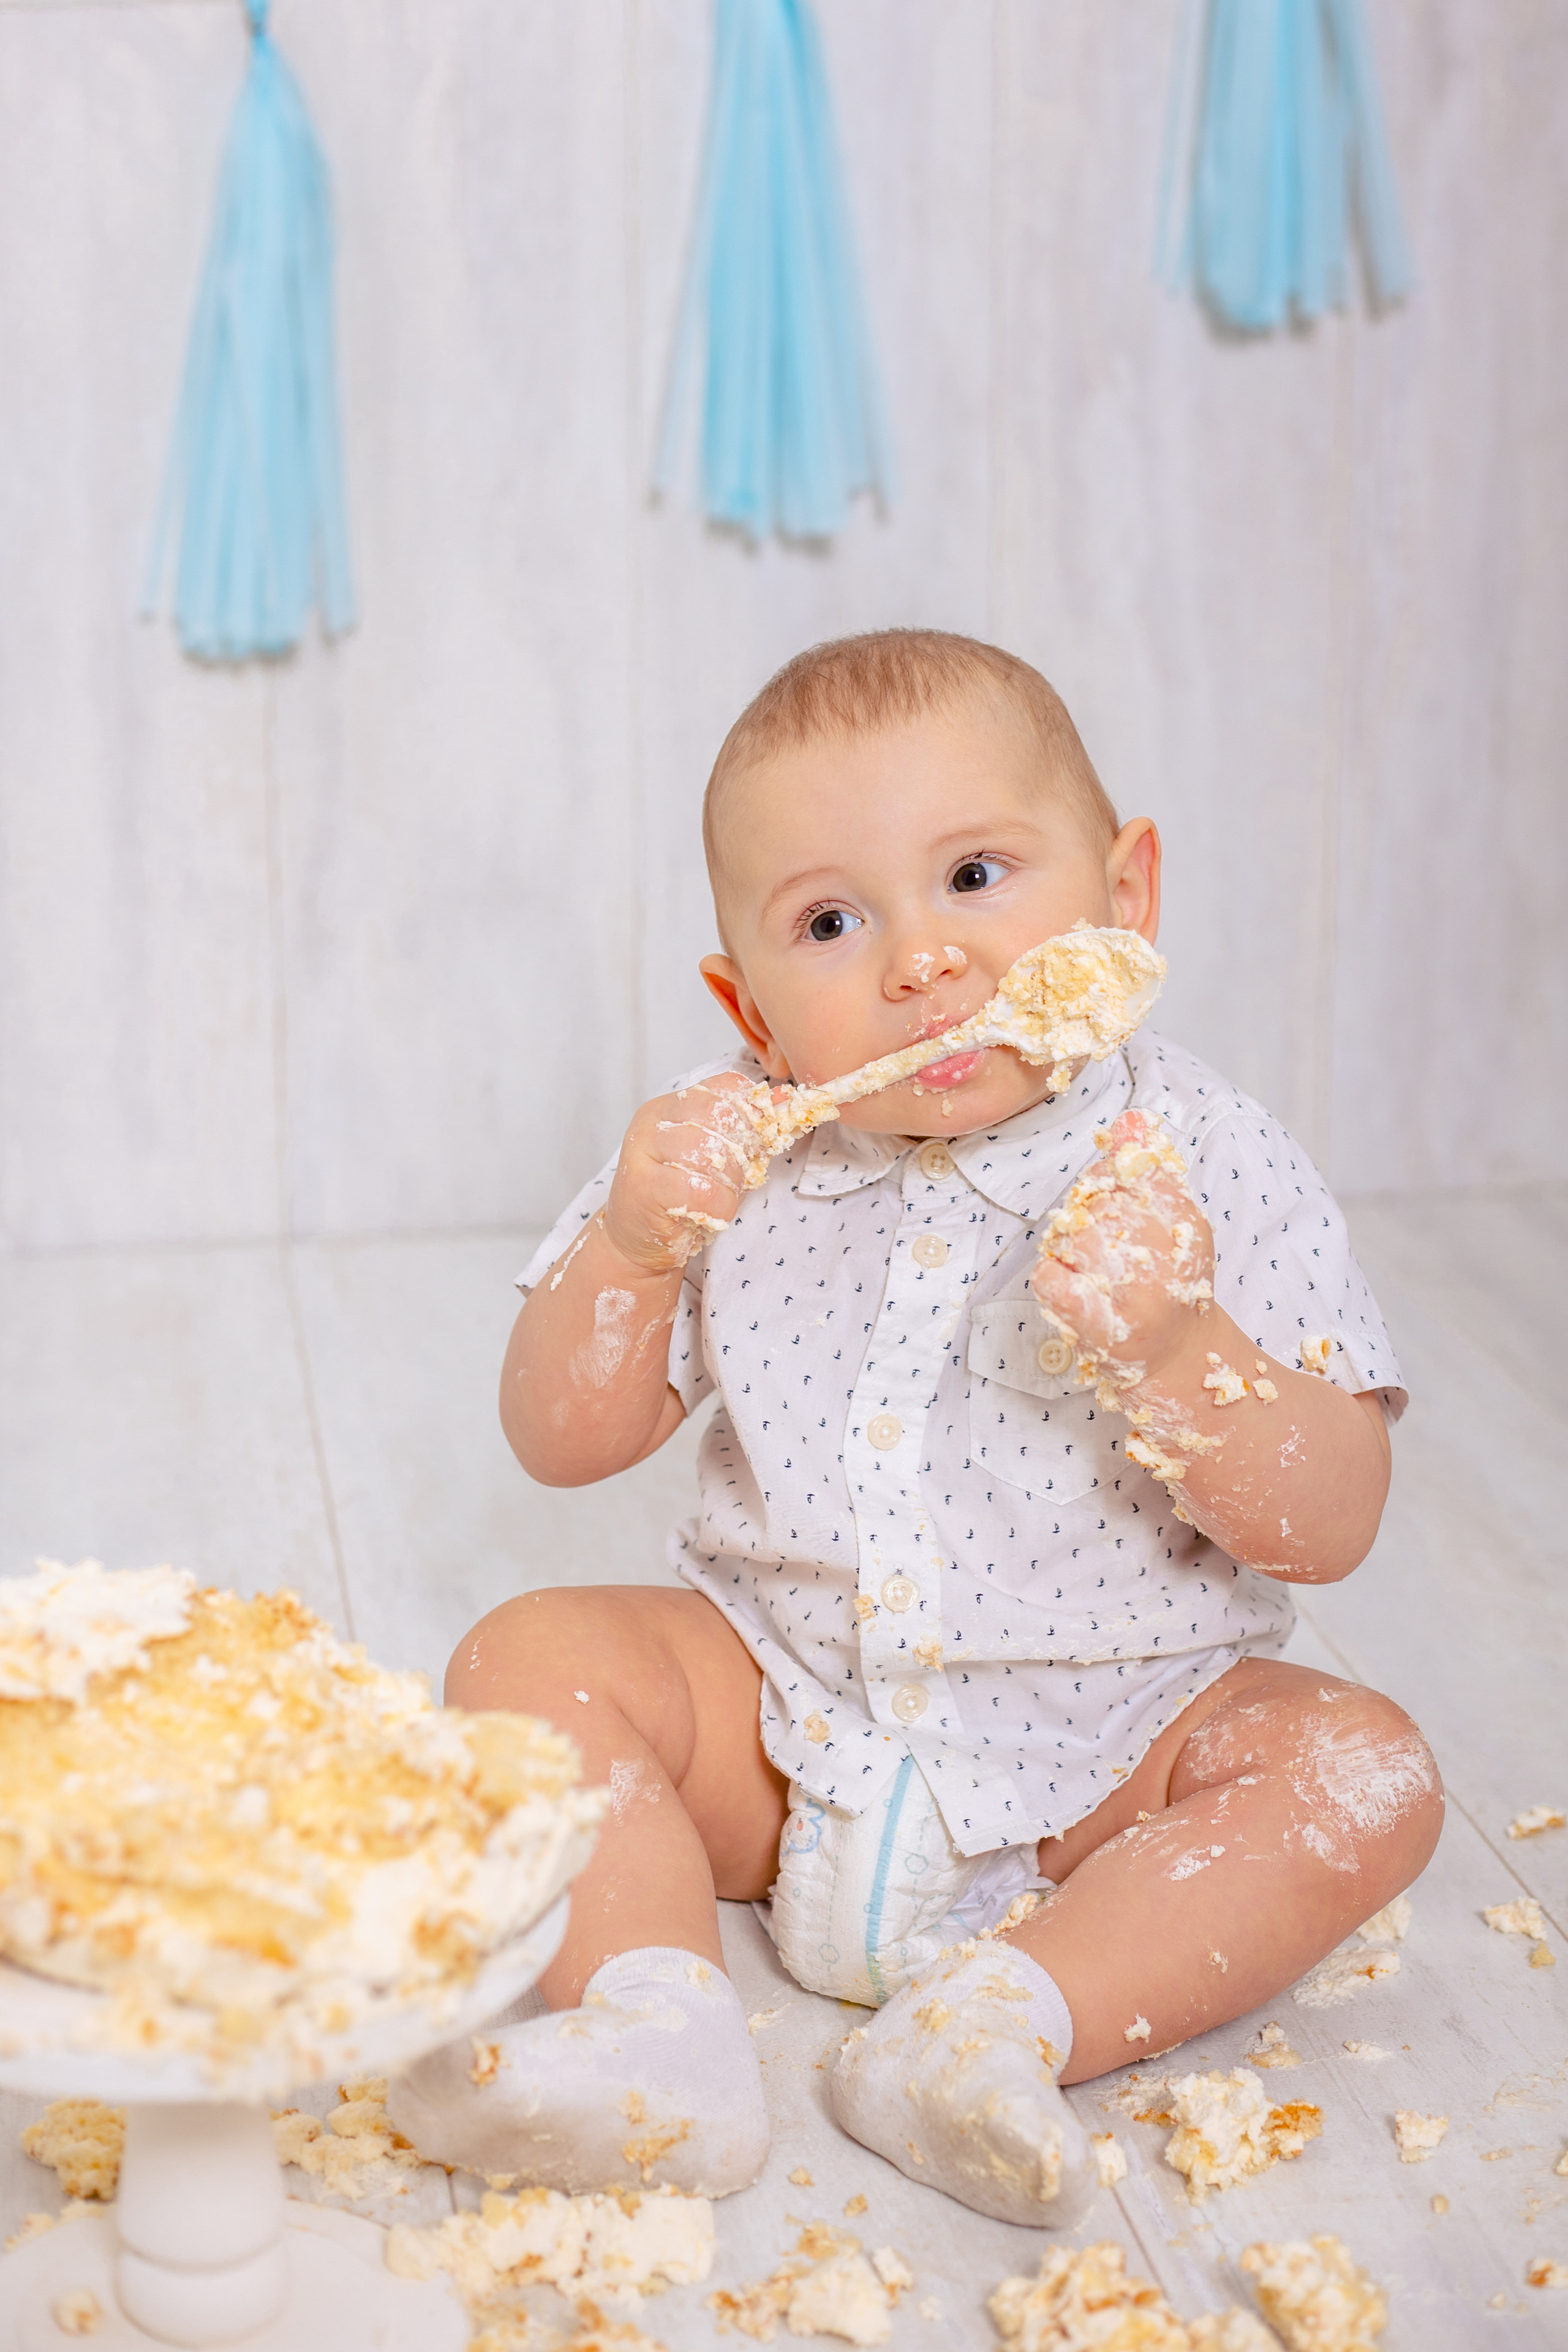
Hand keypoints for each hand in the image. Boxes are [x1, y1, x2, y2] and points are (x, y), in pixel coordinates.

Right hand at [603, 1073, 774, 1275]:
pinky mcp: (642, 1187)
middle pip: (719, 1115)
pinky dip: (718, 1206)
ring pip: (710, 1151)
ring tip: (722, 1197)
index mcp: (671, 1104)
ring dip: (730, 1181)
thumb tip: (782, 1098)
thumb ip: (745, 1127)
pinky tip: (711, 1213)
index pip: (725, 1087)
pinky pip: (701, 1190)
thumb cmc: (681, 1194)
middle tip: (740, 1177)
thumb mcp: (717, 1155)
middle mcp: (653, 1120)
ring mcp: (642, 1151)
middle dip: (743, 1151)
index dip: (753, 1114)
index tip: (758, 1143)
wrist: (638, 1238)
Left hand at [1029, 1110, 1213, 1381]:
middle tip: (1099, 1244)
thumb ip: (1149, 1166)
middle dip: (1087, 1217)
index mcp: (1185, 1223)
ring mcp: (1131, 1297)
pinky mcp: (1098, 1325)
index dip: (1109, 1181)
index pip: (1131, 1171)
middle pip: (1096, 1204)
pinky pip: (1049, 1277)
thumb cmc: (1171, 1280)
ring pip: (1070, 1236)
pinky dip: (1051, 1276)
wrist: (1179, 1356)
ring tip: (1087, 1267)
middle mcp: (1163, 1259)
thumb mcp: (1174, 1217)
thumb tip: (1130, 1119)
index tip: (1115, 1204)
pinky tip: (1071, 1286)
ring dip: (1067, 1247)